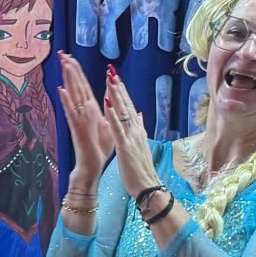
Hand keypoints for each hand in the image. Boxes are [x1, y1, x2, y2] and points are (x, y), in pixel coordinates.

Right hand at [57, 53, 115, 179]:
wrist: (93, 165)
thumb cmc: (100, 147)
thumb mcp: (109, 124)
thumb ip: (108, 108)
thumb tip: (109, 95)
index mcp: (91, 109)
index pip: (83, 85)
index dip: (77, 71)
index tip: (70, 57)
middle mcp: (83, 111)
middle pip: (75, 85)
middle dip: (70, 69)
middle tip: (62, 53)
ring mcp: (78, 118)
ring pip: (72, 95)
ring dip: (68, 79)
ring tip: (64, 64)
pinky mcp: (77, 128)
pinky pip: (71, 112)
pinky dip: (66, 101)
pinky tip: (62, 90)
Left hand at [103, 68, 161, 196]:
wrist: (148, 186)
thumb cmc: (141, 169)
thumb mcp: (140, 145)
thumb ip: (140, 129)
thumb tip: (140, 115)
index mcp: (137, 131)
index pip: (129, 107)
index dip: (122, 92)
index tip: (115, 77)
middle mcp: (136, 130)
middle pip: (127, 105)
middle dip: (118, 87)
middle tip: (111, 70)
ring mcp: (131, 137)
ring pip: (123, 111)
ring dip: (116, 94)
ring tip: (109, 79)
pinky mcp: (125, 146)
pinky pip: (118, 127)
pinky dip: (113, 114)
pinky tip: (107, 102)